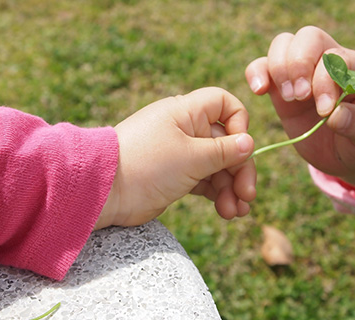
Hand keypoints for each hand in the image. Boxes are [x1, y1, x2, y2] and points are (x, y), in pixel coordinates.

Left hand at [95, 87, 256, 229]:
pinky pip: (205, 182)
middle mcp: (184, 129)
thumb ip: (225, 151)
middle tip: (247, 195)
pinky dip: (218, 195)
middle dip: (240, 169)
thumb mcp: (192, 157)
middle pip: (227, 142)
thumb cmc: (147, 165)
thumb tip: (250, 143)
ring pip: (218, 166)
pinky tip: (228, 212)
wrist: (105, 192)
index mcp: (186, 112)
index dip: (238, 123)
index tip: (240, 146)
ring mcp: (180, 154)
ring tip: (236, 212)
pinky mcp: (175, 177)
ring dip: (231, 188)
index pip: (223, 104)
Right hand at [245, 26, 354, 194]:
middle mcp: (330, 65)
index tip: (326, 111)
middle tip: (300, 97)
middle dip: (298, 64)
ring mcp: (304, 76)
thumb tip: (335, 115)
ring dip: (278, 68)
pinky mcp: (283, 91)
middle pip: (308, 38)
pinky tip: (259, 91)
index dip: (325, 79)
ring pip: (283, 45)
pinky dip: (256, 73)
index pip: (336, 57)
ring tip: (289, 99)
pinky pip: (263, 68)